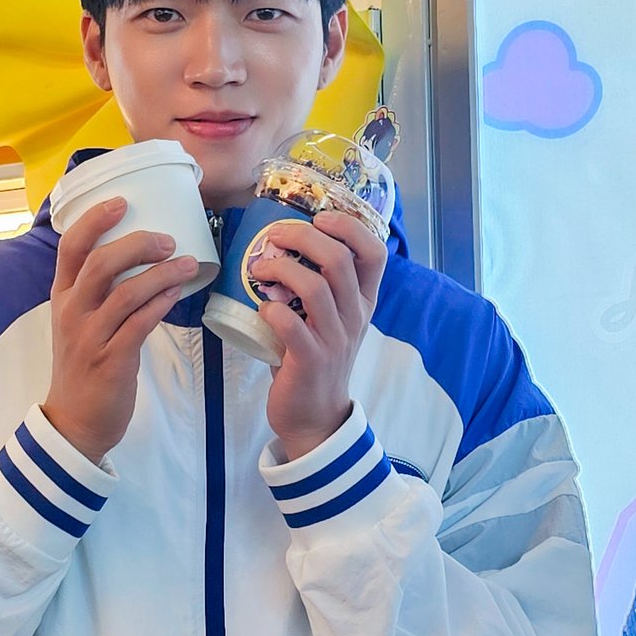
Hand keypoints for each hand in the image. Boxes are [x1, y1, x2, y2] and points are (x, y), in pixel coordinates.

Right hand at [43, 197, 198, 464]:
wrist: (74, 423)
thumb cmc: (84, 366)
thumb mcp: (80, 322)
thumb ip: (100, 291)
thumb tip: (141, 256)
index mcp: (62, 297)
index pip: (70, 247)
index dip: (94, 220)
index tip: (122, 201)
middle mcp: (72, 312)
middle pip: (99, 263)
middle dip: (137, 244)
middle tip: (168, 239)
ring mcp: (90, 336)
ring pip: (125, 292)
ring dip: (161, 274)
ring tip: (188, 263)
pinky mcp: (111, 360)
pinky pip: (140, 323)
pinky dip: (161, 303)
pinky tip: (179, 293)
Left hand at [249, 212, 387, 463]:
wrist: (315, 415)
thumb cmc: (315, 355)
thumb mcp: (330, 317)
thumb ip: (319, 284)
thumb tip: (280, 240)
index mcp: (363, 300)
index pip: (375, 253)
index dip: (349, 227)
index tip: (320, 219)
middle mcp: (355, 316)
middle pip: (339, 260)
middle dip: (303, 238)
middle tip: (275, 237)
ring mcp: (335, 339)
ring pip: (315, 288)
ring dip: (281, 269)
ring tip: (259, 268)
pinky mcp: (311, 361)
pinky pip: (291, 325)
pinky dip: (272, 309)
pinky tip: (263, 307)